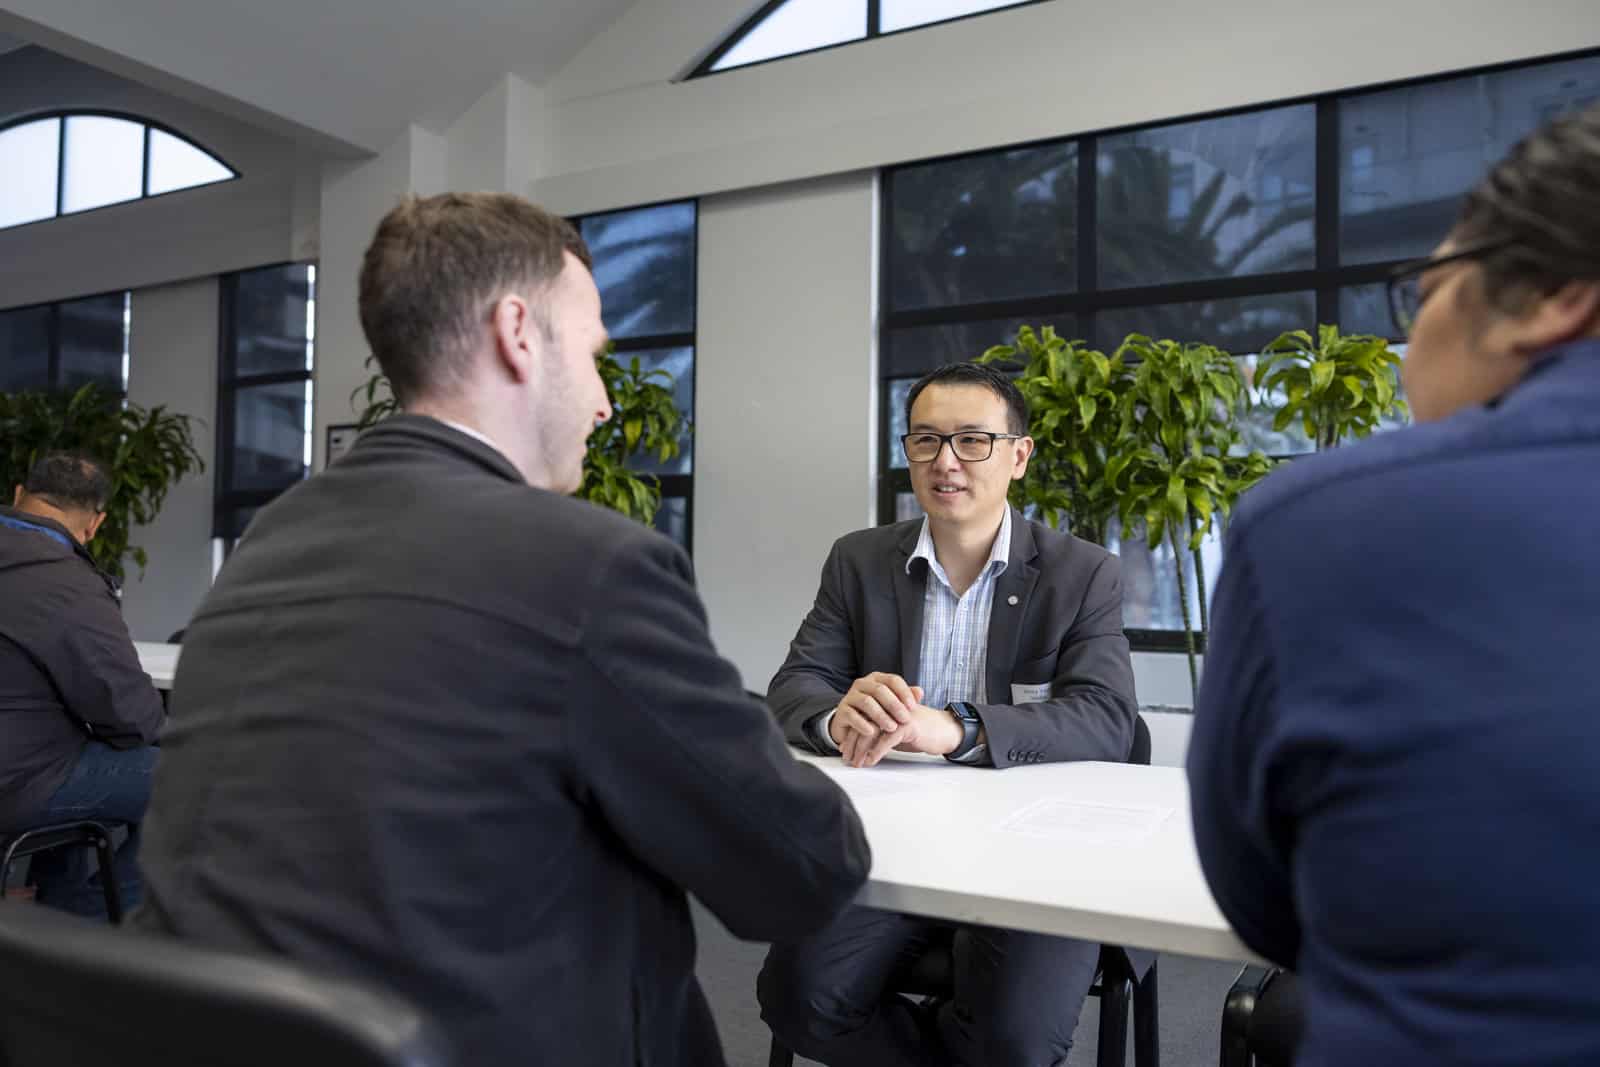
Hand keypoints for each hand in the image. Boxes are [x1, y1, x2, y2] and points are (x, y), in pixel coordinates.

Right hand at [828, 673, 921, 749]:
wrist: (850, 724)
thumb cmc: (875, 712)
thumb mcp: (891, 704)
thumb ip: (905, 697)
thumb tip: (920, 691)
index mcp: (876, 679)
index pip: (893, 680)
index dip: (904, 692)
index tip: (913, 707)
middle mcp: (862, 684)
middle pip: (880, 690)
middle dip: (894, 705)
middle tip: (905, 719)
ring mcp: (850, 696)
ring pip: (867, 702)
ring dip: (881, 715)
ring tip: (892, 728)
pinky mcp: (841, 711)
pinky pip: (852, 715)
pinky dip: (863, 724)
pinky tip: (872, 732)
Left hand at [844, 703, 965, 767]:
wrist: (945, 731)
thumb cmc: (922, 732)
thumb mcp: (897, 732)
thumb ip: (881, 735)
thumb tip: (862, 747)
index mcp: (886, 707)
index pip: (862, 719)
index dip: (851, 735)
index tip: (845, 750)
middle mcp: (890, 708)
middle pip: (863, 724)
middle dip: (853, 744)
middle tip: (847, 759)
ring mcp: (898, 715)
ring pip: (871, 732)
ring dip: (861, 750)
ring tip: (857, 763)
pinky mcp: (907, 726)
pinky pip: (886, 740)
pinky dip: (876, 752)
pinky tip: (870, 761)